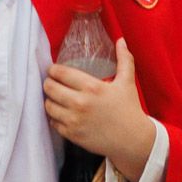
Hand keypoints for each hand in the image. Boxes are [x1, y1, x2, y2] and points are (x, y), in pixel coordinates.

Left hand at [43, 40, 157, 181]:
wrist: (133, 140)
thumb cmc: (129, 110)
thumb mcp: (127, 82)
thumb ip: (124, 60)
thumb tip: (121, 41)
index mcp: (91, 87)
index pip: (60, 73)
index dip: (53, 70)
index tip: (54, 70)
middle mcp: (80, 103)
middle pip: (49, 88)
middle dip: (49, 84)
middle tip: (53, 83)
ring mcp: (75, 120)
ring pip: (48, 106)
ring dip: (50, 101)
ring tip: (55, 98)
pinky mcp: (73, 135)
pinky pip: (54, 123)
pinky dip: (55, 118)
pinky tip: (62, 114)